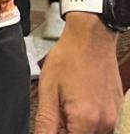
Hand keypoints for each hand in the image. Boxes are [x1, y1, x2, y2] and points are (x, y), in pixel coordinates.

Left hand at [35, 15, 120, 133]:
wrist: (91, 38)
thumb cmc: (68, 58)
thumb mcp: (48, 90)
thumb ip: (46, 121)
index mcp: (85, 119)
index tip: (51, 125)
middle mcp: (105, 122)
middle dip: (67, 130)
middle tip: (57, 113)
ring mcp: (114, 116)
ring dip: (77, 127)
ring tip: (66, 105)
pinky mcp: (117, 110)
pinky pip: (102, 125)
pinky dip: (88, 120)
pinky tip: (78, 102)